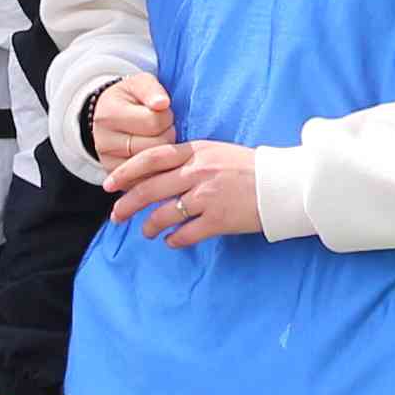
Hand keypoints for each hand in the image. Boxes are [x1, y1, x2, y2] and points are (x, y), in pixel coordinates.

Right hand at [87, 72, 174, 170]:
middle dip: (168, 135)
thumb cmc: (129, 99)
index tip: (164, 113)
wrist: (107, 117)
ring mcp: (108, 163)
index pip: (153, 122)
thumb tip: (162, 103)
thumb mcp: (139, 84)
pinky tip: (159, 157)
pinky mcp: (116, 179)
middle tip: (165, 128)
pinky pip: (146, 179)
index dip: (166, 116)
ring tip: (160, 139)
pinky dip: (157, 169)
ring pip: (153, 165)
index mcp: (108, 115)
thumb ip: (151, 89)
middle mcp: (104, 142)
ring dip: (164, 152)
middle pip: (154, 145)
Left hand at [105, 134, 266, 246]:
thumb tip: (159, 176)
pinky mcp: (219, 219)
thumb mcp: (217, 153)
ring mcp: (207, 196)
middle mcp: (198, 171)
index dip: (127, 171)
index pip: (152, 158)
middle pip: (150, 188)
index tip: (110, 183)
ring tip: (146, 232)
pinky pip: (186, 233)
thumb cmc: (252, 169)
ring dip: (150, 225)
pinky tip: (171, 242)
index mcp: (197, 151)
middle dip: (127, 204)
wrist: (284, 184)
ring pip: (164, 213)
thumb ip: (190, 161)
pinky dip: (174, 240)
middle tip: (116, 216)